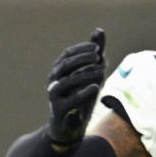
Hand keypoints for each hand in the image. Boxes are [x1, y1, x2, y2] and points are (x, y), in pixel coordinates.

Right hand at [46, 28, 105, 146]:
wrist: (69, 126)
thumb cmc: (80, 96)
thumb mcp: (90, 74)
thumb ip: (95, 54)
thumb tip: (99, 30)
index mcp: (59, 70)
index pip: (67, 54)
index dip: (81, 49)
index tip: (97, 48)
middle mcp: (53, 80)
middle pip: (65, 66)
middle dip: (82, 59)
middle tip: (98, 56)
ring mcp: (54, 95)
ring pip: (67, 82)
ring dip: (85, 75)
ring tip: (101, 71)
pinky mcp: (59, 109)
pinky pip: (70, 100)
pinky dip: (83, 93)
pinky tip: (96, 87)